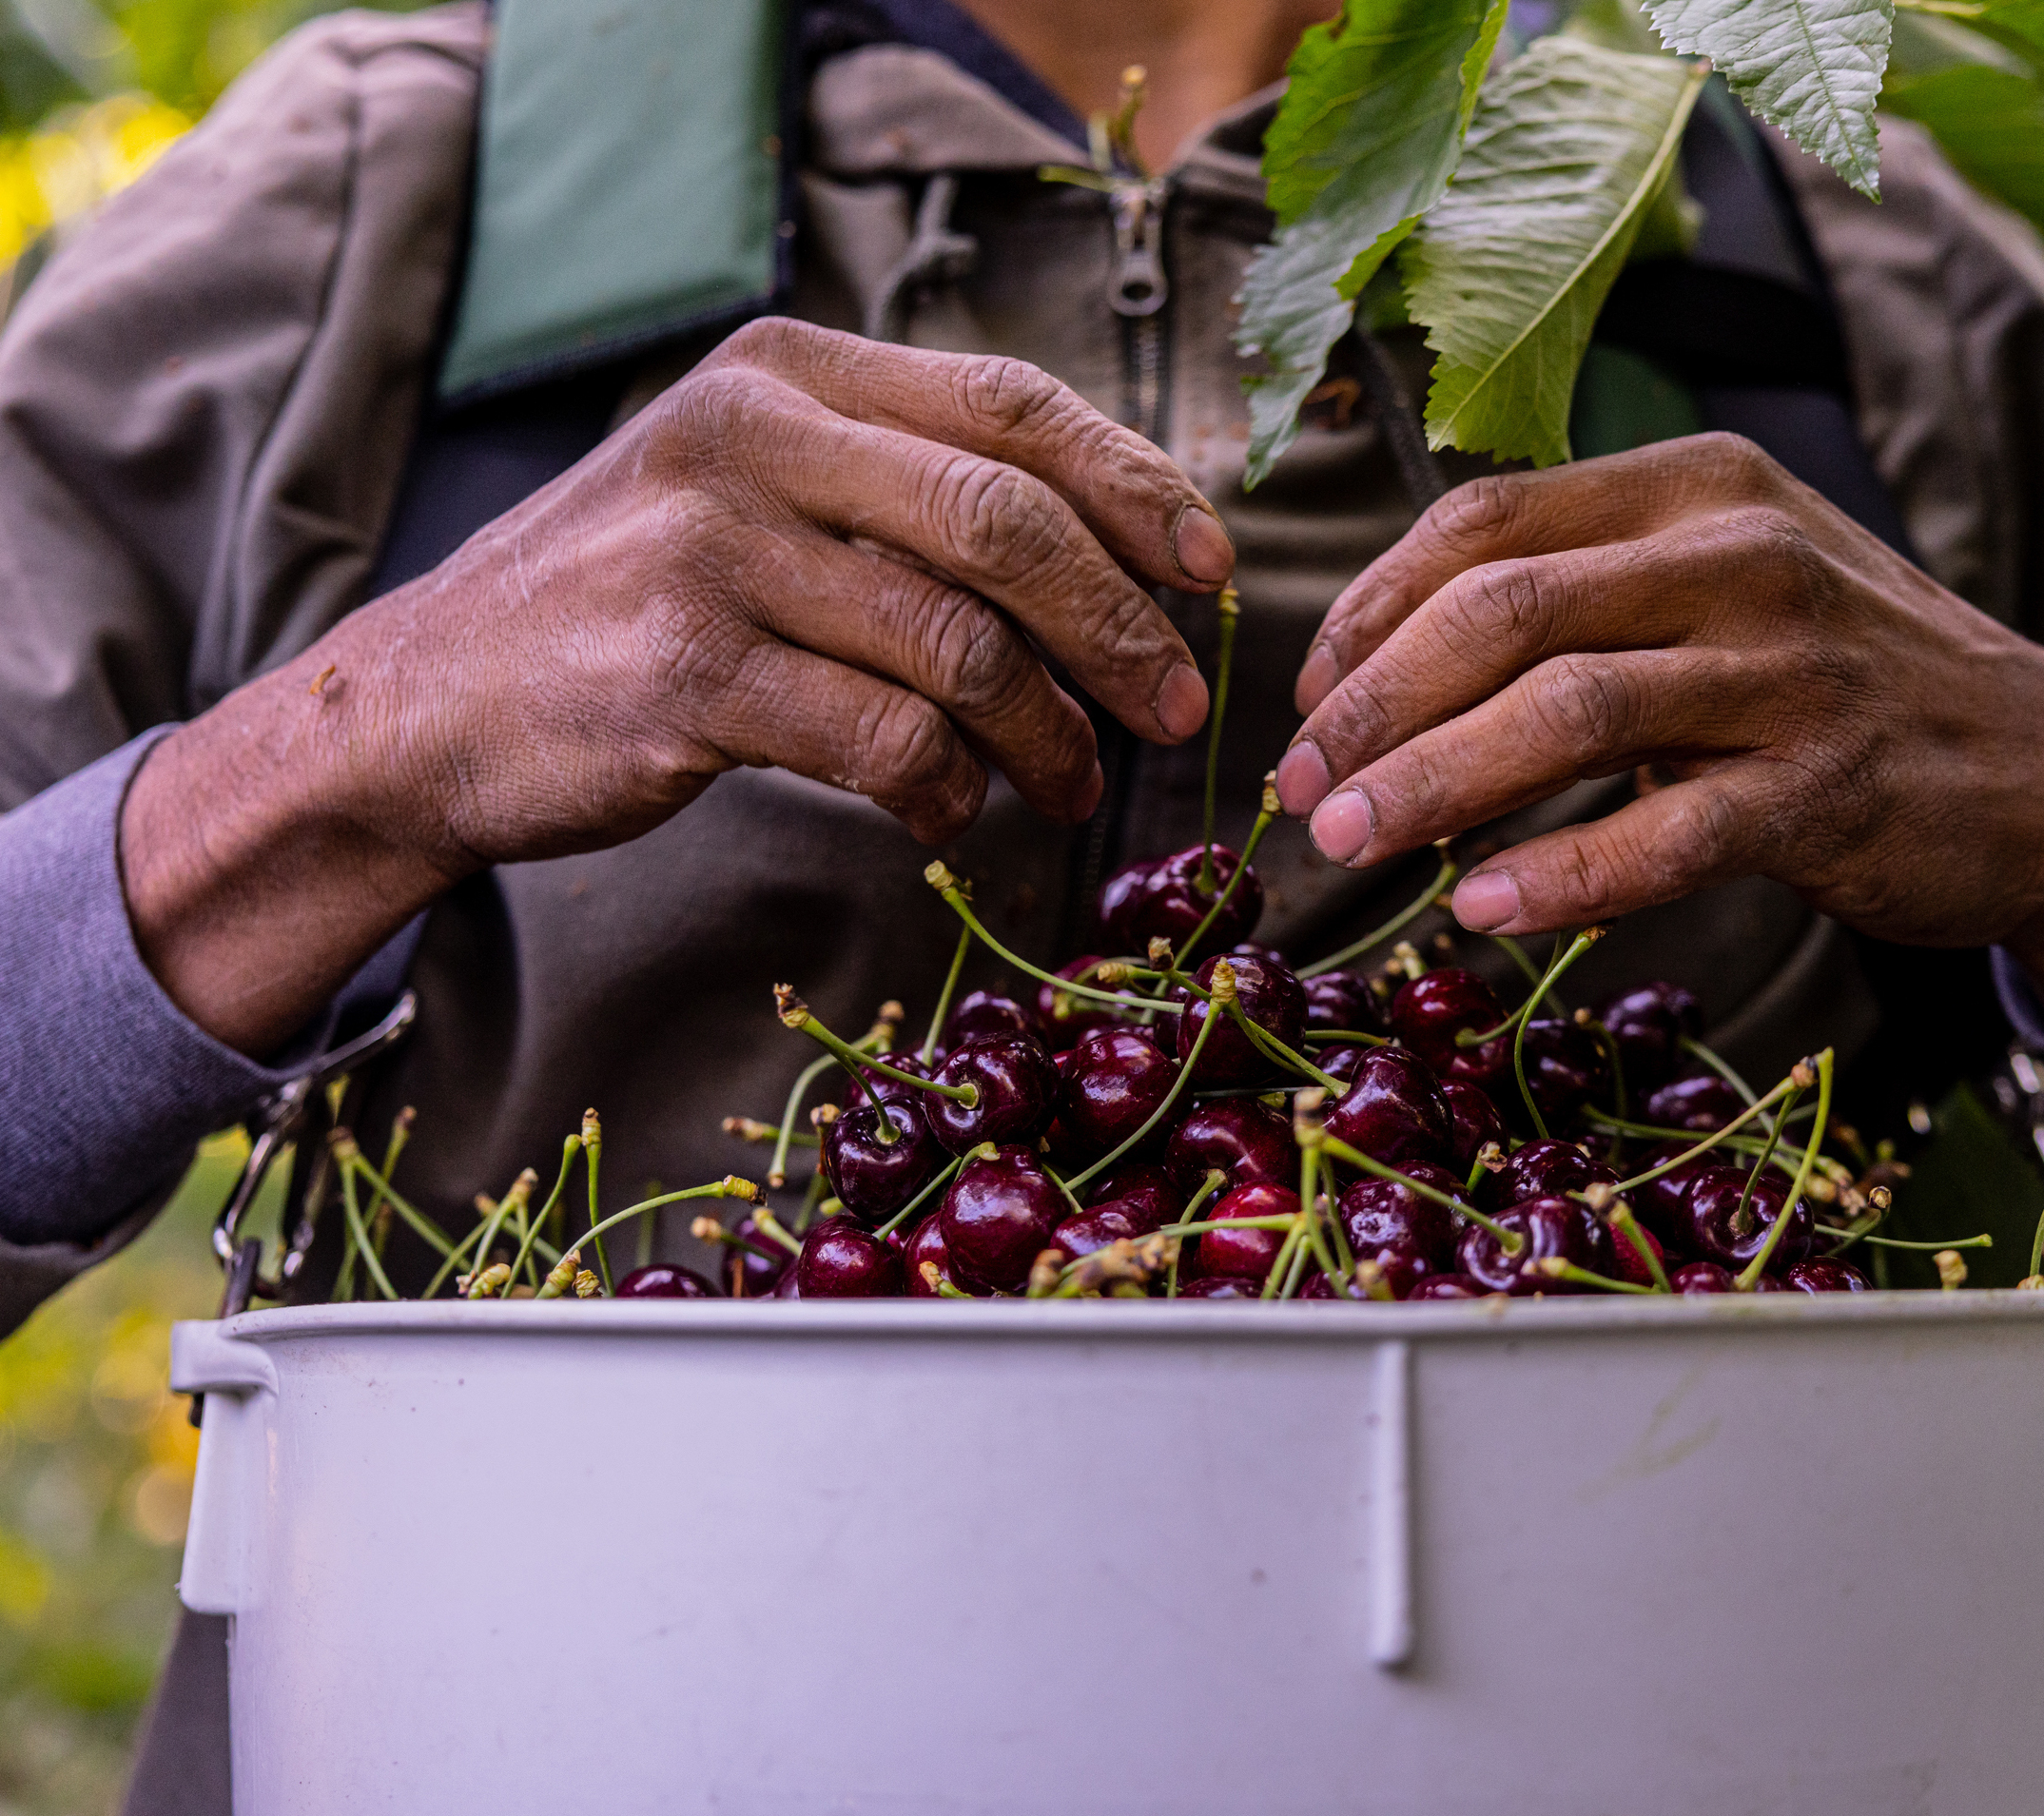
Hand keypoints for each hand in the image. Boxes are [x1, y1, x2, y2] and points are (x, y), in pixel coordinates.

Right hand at [124, 319, 1234, 1051]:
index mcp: (790, 372)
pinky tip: (952, 813)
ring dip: (1048, 735)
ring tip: (1072, 787)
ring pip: (960, 645)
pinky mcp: (686, 677)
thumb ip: (903, 492)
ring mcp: (712, 555)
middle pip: (1008, 523)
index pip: (1012, 407)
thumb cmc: (638, 603)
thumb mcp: (759, 494)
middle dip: (1121, 627)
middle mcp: (751, 438)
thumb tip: (1113, 557)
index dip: (1136, 489)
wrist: (432, 701)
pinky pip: (887, 739)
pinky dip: (948, 791)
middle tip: (1174, 709)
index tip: (1210, 570)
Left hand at [1273, 435, 2043, 1046]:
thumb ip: (1583, 598)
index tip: (1305, 701)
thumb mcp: (1722, 589)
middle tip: (1299, 791)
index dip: (1368, 613)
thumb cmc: (1842, 681)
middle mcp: (1741, 554)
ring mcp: (1794, 669)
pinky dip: (1561, 874)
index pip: (1483, 525)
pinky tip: (1481, 907)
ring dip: (1432, 783)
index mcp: (1695, 488)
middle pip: (1502, 610)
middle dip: (1373, 706)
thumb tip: (1382, 671)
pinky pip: (1667, 833)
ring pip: (1567, 710)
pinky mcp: (1831, 788)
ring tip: (1345, 846)